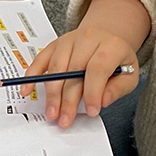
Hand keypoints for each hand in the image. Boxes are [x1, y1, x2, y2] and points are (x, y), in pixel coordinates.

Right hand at [24, 25, 139, 125]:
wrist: (106, 36)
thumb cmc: (116, 59)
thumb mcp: (129, 74)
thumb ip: (117, 89)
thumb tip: (102, 101)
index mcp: (111, 46)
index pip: (98, 68)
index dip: (93, 92)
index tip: (90, 112)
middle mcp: (87, 39)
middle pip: (73, 70)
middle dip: (68, 99)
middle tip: (65, 119)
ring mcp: (68, 41)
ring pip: (56, 68)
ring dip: (51, 93)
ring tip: (52, 112)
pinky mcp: (54, 45)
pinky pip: (40, 60)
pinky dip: (31, 76)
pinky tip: (27, 90)